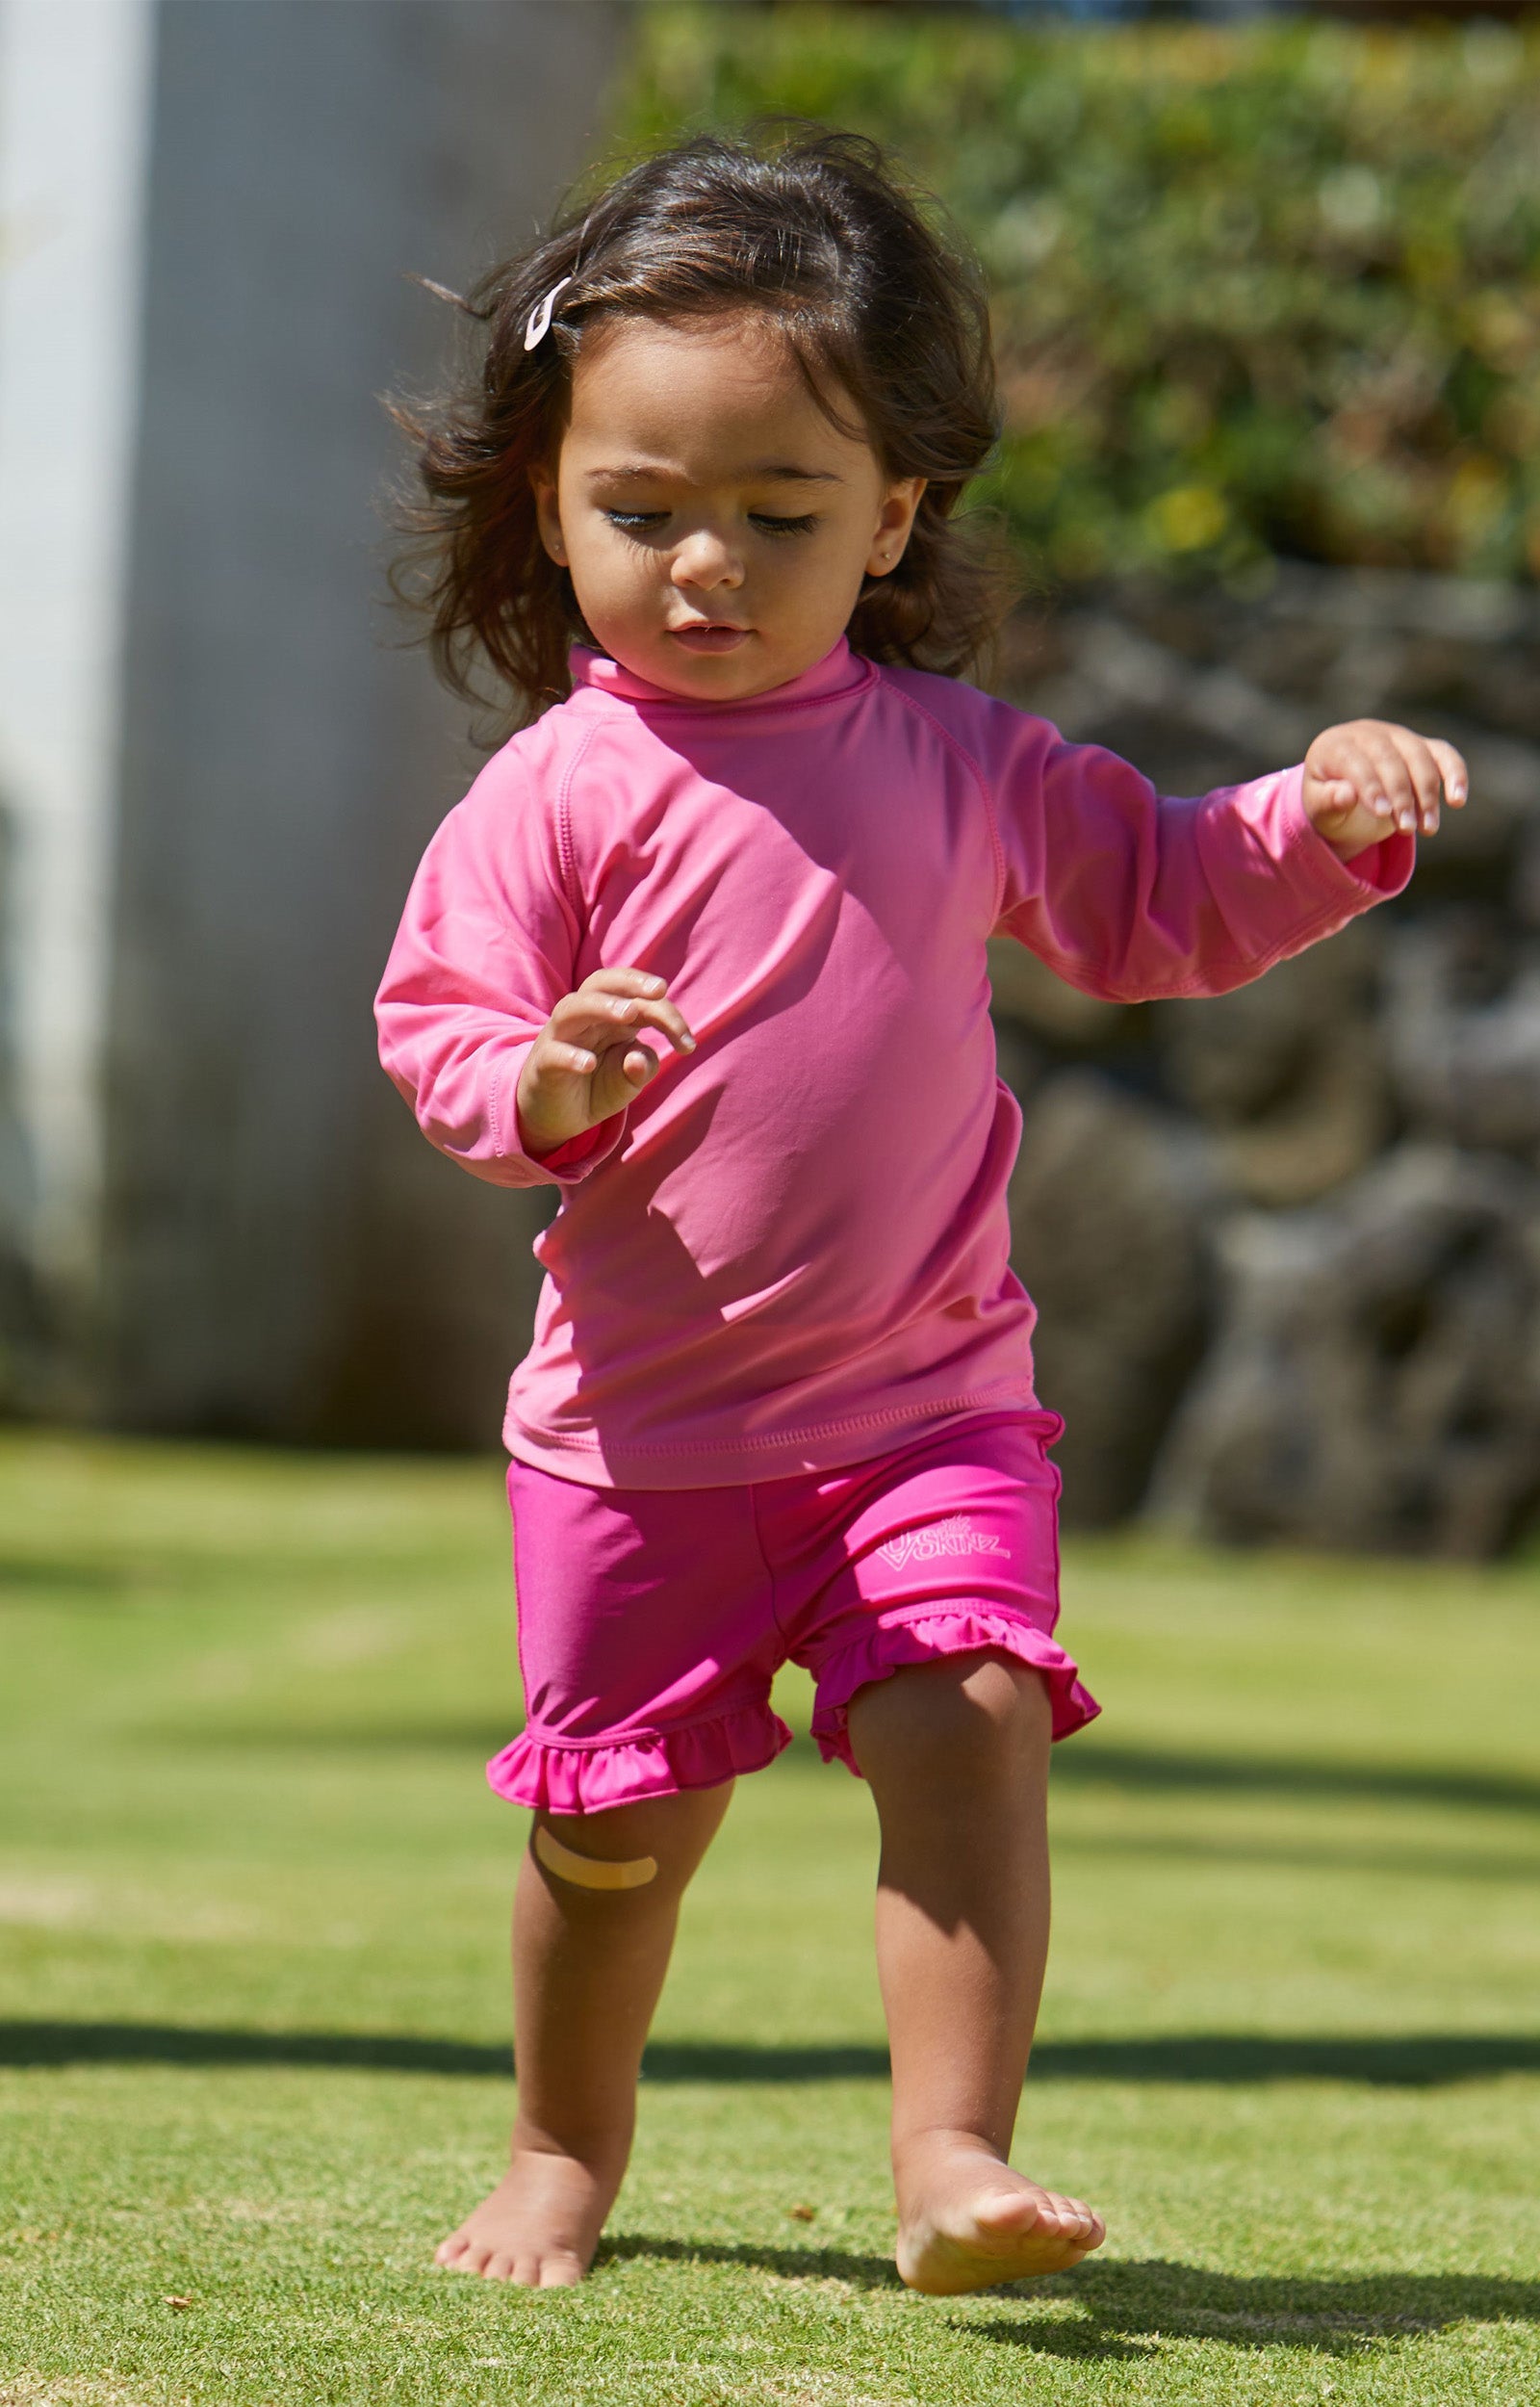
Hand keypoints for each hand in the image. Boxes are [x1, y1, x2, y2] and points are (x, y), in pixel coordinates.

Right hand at [516, 967, 693, 1159]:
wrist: (554, 1116)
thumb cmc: (595, 1087)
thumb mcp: (628, 1081)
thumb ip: (642, 1068)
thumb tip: (639, 1058)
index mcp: (611, 1017)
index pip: (640, 1000)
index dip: (668, 1016)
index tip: (689, 1045)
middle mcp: (585, 1018)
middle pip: (601, 983)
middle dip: (632, 981)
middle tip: (660, 989)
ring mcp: (560, 1037)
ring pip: (574, 1007)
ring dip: (603, 1006)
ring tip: (629, 1014)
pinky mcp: (543, 1063)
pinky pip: (553, 1053)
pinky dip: (571, 1055)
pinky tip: (590, 1064)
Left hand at [1302, 719, 1467, 858]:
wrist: (1344, 791)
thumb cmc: (1329, 800)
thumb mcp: (1319, 808)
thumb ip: (1328, 802)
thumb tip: (1346, 795)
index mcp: (1335, 745)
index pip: (1355, 761)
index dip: (1371, 785)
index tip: (1383, 812)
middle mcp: (1368, 734)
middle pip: (1390, 759)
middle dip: (1402, 795)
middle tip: (1407, 828)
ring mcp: (1397, 736)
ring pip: (1419, 758)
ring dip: (1428, 794)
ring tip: (1428, 829)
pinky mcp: (1422, 746)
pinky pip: (1443, 755)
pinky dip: (1455, 774)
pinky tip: (1458, 801)